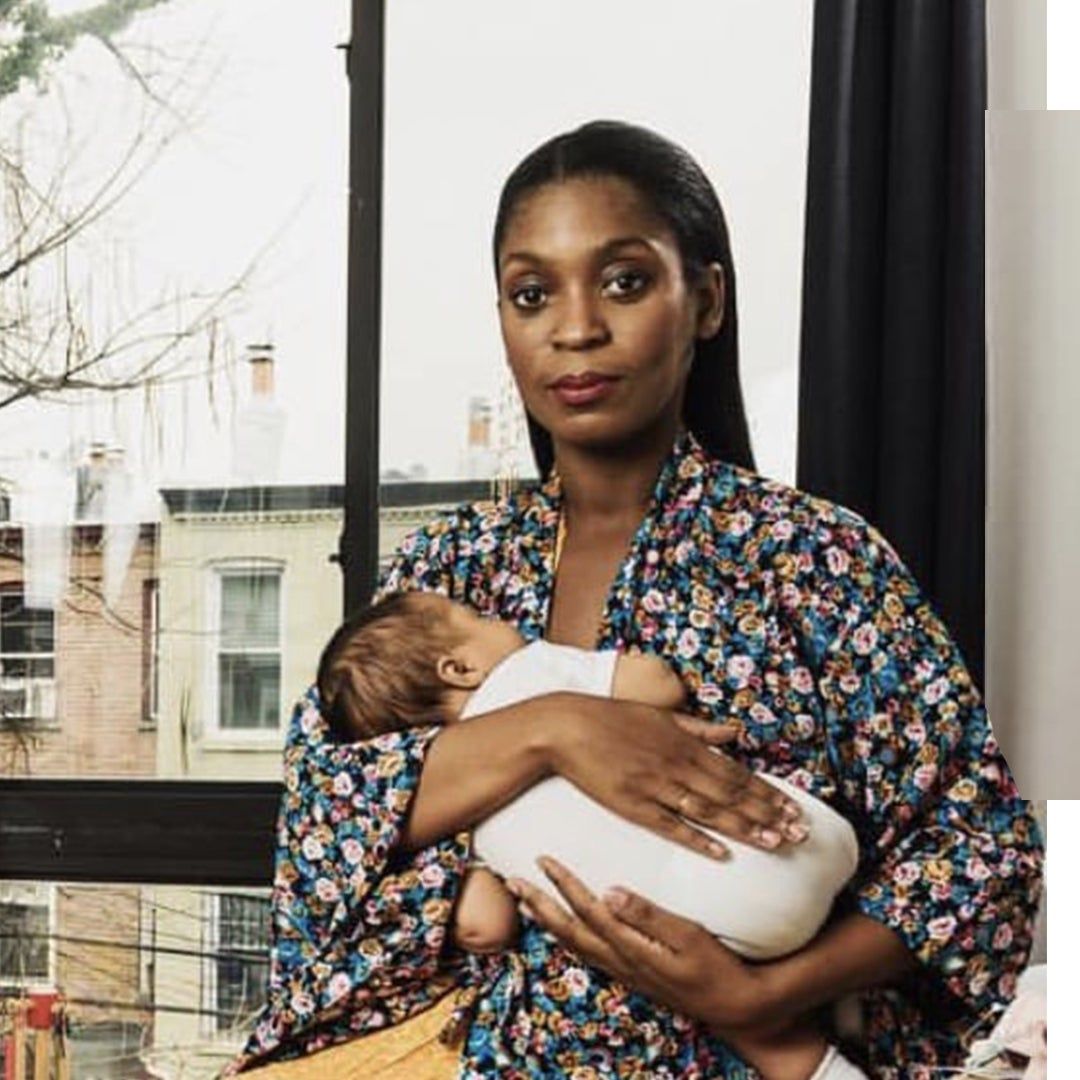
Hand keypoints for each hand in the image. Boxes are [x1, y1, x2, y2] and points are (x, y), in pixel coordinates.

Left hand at [505, 856, 775, 1030]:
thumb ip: (649, 915)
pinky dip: (568, 938)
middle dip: (539, 904)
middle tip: (513, 880)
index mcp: (630, 947)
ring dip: (548, 920)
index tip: (543, 858)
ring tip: (527, 901)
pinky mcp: (634, 974)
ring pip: (575, 944)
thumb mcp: (690, 937)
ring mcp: (625, 971)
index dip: (563, 883)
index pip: (588, 910)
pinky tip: (566, 929)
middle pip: (569, 930)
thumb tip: (609, 891)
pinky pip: (589, 954)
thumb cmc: (719, 967)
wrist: (738, 1008)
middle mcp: (620, 961)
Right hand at [543, 693, 806, 857]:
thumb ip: (699, 728)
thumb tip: (735, 732)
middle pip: (731, 794)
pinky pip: (671, 825)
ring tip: (775, 844)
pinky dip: (697, 839)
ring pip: (709, 811)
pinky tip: (721, 854)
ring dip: (744, 828)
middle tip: (800, 834)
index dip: (768, 792)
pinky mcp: (632, 805)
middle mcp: (677, 765)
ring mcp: (655, 786)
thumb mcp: (660, 716)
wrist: (564, 728)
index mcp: (685, 744)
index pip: (736, 772)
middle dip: (769, 814)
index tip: (795, 808)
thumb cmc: (610, 718)